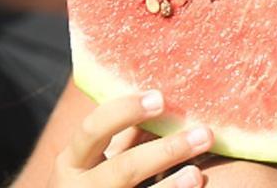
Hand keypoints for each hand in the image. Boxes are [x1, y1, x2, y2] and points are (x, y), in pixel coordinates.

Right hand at [49, 90, 211, 187]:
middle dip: (166, 151)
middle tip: (204, 133)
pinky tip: (192, 186)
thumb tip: (163, 97)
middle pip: (124, 168)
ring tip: (197, 173)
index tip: (160, 97)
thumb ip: (123, 133)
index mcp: (72, 160)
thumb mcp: (96, 157)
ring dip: (172, 185)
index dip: (125, 111)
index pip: (94, 129)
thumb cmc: (92, 178)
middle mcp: (80, 186)